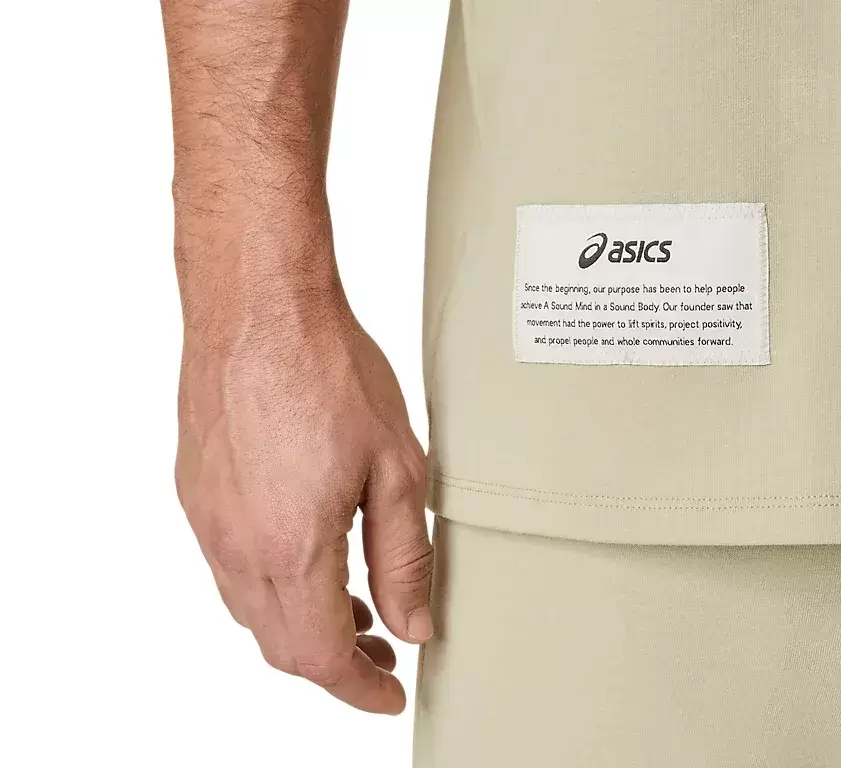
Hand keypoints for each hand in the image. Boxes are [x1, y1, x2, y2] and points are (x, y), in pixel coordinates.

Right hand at [173, 200, 431, 713]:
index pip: (323, 657)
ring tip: (354, 610)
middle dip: (337, 664)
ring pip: (252, 610)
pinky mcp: (197, 492)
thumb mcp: (397, 470)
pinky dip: (273, 587)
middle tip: (384, 655)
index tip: (391, 695)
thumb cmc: (328, 370)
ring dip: (303, 626)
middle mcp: (237, 545)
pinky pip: (231, 567)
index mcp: (290, 549)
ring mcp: (208, 520)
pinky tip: (308, 558)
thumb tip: (413, 624)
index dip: (361, 690)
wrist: (259, 305)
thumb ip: (404, 558)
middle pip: (282, 645)